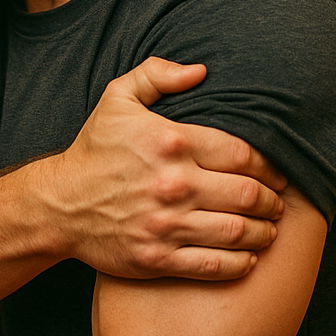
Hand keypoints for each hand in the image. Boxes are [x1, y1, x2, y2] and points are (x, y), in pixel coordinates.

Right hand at [44, 57, 286, 279]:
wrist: (58, 205)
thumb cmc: (94, 151)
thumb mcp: (117, 99)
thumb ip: (157, 75)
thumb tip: (201, 71)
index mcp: (171, 142)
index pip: (243, 155)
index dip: (270, 166)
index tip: (278, 173)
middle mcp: (173, 184)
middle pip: (247, 194)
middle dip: (272, 201)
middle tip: (277, 203)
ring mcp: (165, 225)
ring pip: (238, 232)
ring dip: (264, 233)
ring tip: (269, 230)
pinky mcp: (157, 259)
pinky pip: (214, 265)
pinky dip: (241, 263)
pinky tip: (248, 257)